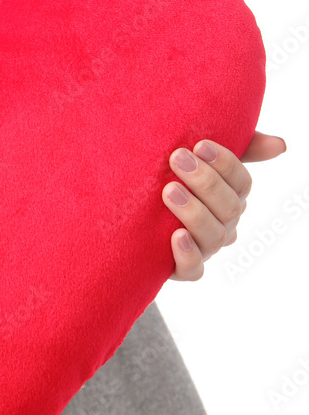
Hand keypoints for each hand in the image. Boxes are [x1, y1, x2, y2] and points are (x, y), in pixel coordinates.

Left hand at [164, 130, 286, 281]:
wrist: (135, 213)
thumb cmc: (176, 178)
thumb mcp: (202, 159)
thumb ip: (241, 149)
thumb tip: (280, 145)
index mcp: (231, 197)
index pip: (242, 183)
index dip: (225, 163)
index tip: (199, 145)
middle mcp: (224, 225)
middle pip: (229, 208)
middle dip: (204, 181)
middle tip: (177, 159)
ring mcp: (205, 248)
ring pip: (214, 236)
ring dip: (193, 212)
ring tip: (168, 190)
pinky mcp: (183, 268)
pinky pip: (194, 270)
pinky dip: (188, 254)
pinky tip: (176, 236)